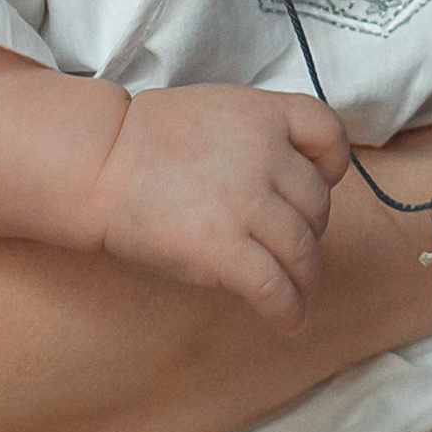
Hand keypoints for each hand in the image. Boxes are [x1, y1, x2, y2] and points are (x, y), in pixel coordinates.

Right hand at [85, 86, 351, 331]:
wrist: (98, 163)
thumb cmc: (149, 141)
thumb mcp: (218, 110)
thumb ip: (260, 135)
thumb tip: (296, 185)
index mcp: (262, 114)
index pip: (329, 134)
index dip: (333, 165)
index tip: (322, 184)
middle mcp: (264, 155)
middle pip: (316, 202)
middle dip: (310, 229)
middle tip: (292, 245)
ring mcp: (246, 202)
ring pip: (303, 249)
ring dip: (305, 277)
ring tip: (298, 290)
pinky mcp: (224, 248)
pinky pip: (275, 287)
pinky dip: (288, 310)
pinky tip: (288, 321)